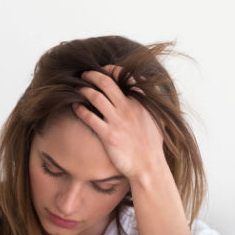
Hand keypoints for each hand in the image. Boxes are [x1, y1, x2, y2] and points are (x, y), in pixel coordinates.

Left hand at [73, 65, 166, 181]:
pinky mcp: (108, 135)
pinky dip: (80, 109)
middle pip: (106, 82)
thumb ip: (154, 99)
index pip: (125, 76)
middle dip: (92, 75)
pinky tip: (75, 107)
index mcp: (140, 101)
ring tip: (77, 89)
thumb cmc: (153, 145)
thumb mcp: (160, 117)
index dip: (111, 69)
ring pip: (95, 97)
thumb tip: (148, 84)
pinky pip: (89, 117)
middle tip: (84, 75)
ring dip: (83, 90)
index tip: (103, 69)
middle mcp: (128, 108)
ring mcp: (117, 121)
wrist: (148, 166)